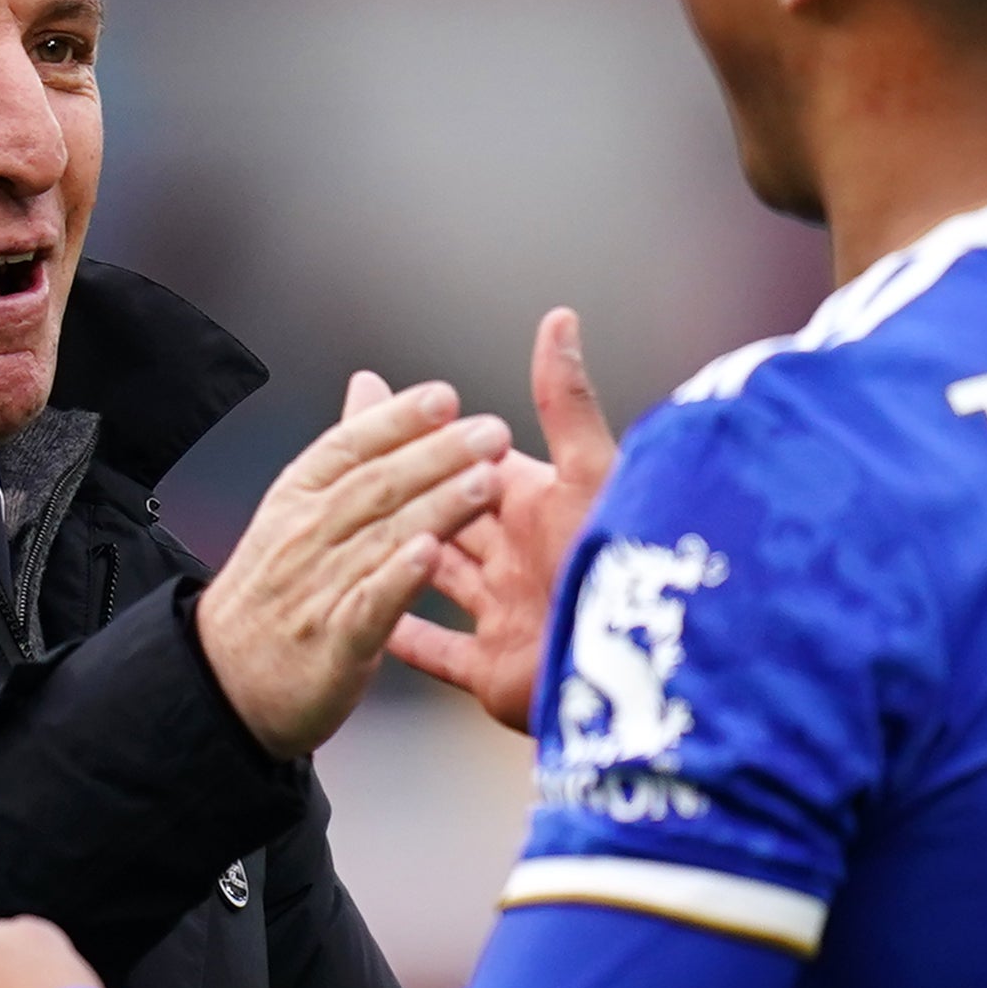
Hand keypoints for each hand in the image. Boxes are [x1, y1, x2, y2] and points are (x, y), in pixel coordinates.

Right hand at [199, 379, 512, 757]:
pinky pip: (371, 605)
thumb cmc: (276, 589)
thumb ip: (348, 449)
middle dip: (438, 456)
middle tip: (492, 432)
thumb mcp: (297, 509)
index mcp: (301, 497)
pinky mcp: (336, 644)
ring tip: (484, 482)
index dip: (398, 421)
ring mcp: (320, 589)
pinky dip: (399, 579)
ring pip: (383, 539)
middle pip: (377, 486)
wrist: (223, 681)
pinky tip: (430, 557)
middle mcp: (308, 535)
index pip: (351, 446)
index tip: (444, 398)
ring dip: (436, 507)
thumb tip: (370, 384)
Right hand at [388, 309, 615, 732]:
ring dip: (402, 553)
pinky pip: (437, 653)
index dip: (444, 442)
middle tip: (361, 469)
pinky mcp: (492, 671)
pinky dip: (405, 636)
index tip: (401, 415)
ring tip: (350, 535)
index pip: (479, 465)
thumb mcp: (587, 470)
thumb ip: (565, 400)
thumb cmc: (619, 560)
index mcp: (539, 508)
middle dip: (415, 494)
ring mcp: (504, 615)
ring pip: (438, 578)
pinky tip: (368, 616)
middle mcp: (518, 558)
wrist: (636, 665)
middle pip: (454, 517)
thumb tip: (560, 316)